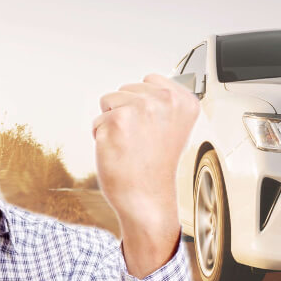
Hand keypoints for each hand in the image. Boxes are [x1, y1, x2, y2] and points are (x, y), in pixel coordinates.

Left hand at [92, 74, 198, 275]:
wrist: (147, 199)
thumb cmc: (156, 168)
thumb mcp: (174, 128)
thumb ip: (162, 104)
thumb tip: (142, 90)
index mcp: (183, 101)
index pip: (149, 81)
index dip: (144, 105)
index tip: (154, 128)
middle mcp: (164, 101)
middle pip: (126, 89)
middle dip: (127, 112)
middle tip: (141, 141)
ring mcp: (139, 110)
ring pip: (109, 101)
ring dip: (112, 123)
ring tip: (130, 145)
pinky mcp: (115, 122)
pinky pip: (96, 122)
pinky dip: (101, 137)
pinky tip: (119, 152)